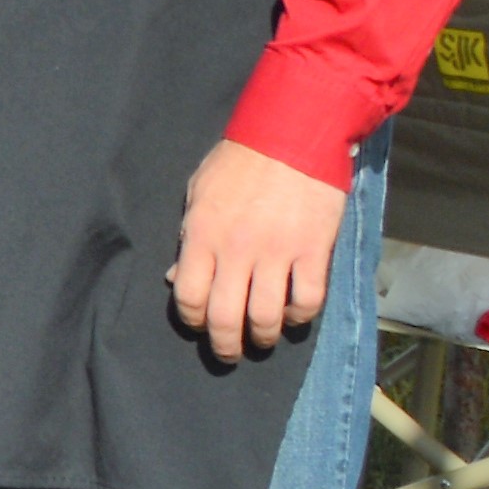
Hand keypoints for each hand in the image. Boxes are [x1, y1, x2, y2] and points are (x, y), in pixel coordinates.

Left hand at [167, 136, 345, 368]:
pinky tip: (294, 314)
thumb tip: (175, 278)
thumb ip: (187, 237)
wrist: (292, 135)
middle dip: (225, 346)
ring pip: (266, 317)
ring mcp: (277, 252)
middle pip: (225, 317)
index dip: (192, 321)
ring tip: (263, 339)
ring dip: (263, 337)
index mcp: (202, 235)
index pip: (187, 297)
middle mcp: (237, 250)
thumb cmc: (239, 162)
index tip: (200, 326)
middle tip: (230, 353)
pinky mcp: (313, 251)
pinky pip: (307, 300)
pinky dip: (300, 316)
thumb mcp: (198, 194)